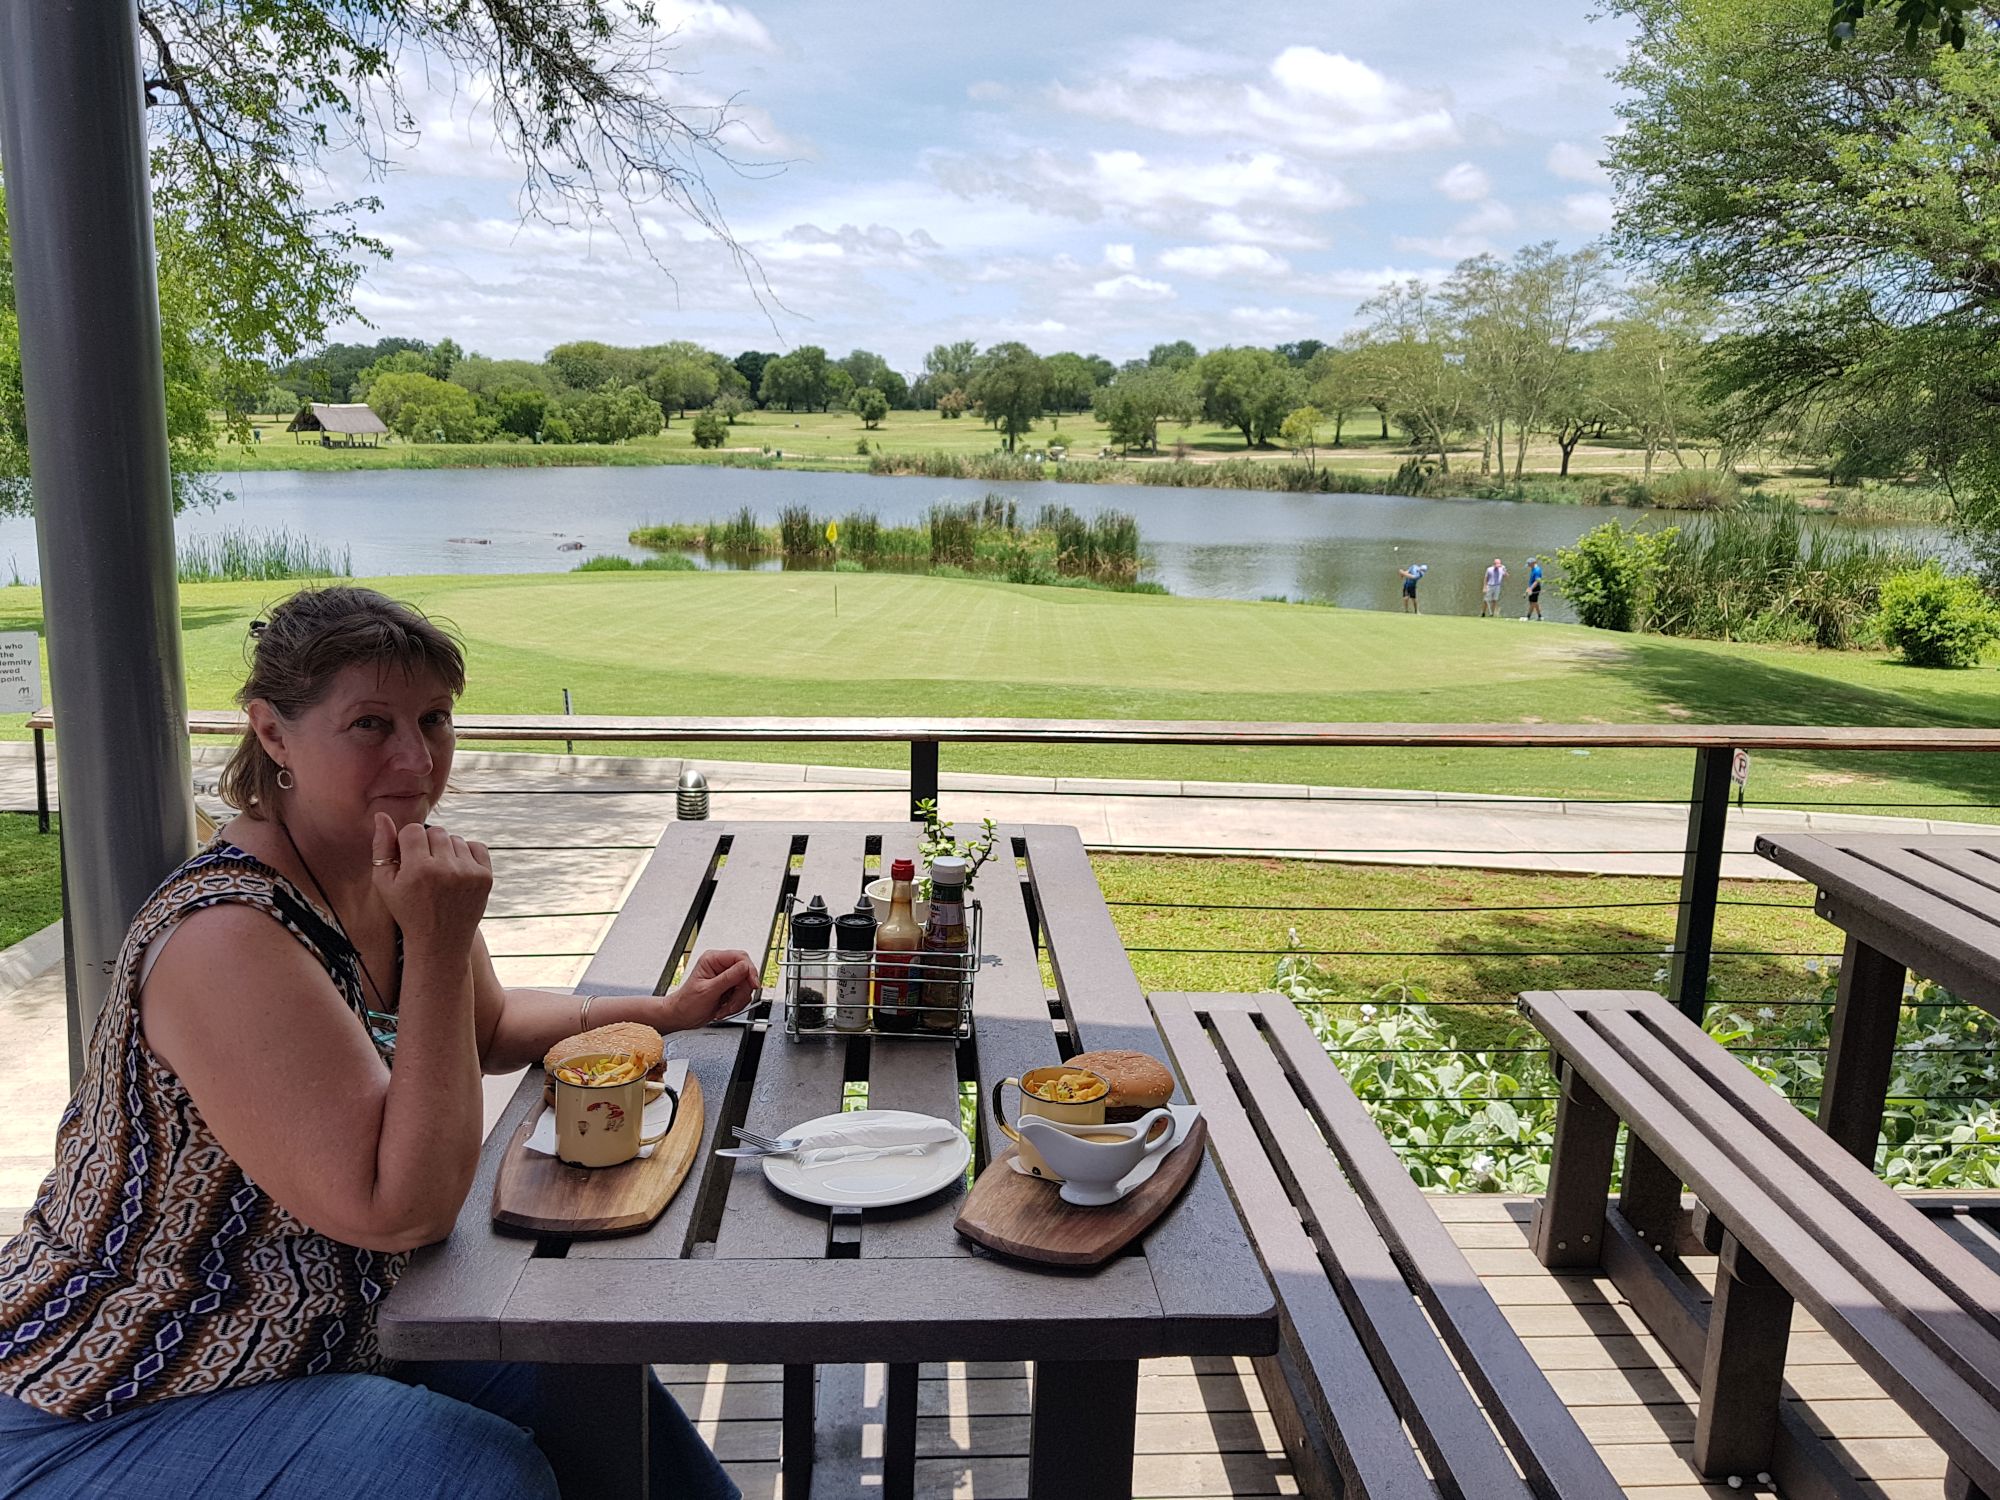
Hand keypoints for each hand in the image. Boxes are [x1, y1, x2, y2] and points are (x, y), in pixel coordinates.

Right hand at [370, 813, 491, 954]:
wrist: (440, 941)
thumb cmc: (407, 910)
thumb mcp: (385, 883)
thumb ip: (382, 848)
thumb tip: (382, 815)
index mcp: (418, 871)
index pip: (413, 830)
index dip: (407, 842)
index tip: (407, 859)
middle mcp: (446, 870)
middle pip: (436, 832)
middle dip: (427, 845)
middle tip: (424, 867)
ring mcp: (469, 874)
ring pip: (455, 839)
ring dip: (446, 850)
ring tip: (439, 873)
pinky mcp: (486, 877)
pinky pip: (476, 846)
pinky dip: (466, 854)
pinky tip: (456, 871)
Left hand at [662, 949, 759, 1030]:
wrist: (681, 1017)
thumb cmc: (686, 1003)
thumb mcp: (708, 990)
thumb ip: (728, 978)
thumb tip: (745, 967)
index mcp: (713, 959)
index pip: (740, 958)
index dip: (750, 971)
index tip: (753, 984)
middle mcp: (721, 966)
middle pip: (746, 973)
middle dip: (741, 992)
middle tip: (732, 1002)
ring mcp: (726, 978)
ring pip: (746, 987)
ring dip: (737, 1001)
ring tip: (723, 1008)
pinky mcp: (729, 989)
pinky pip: (742, 996)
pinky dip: (736, 1005)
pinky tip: (723, 1008)